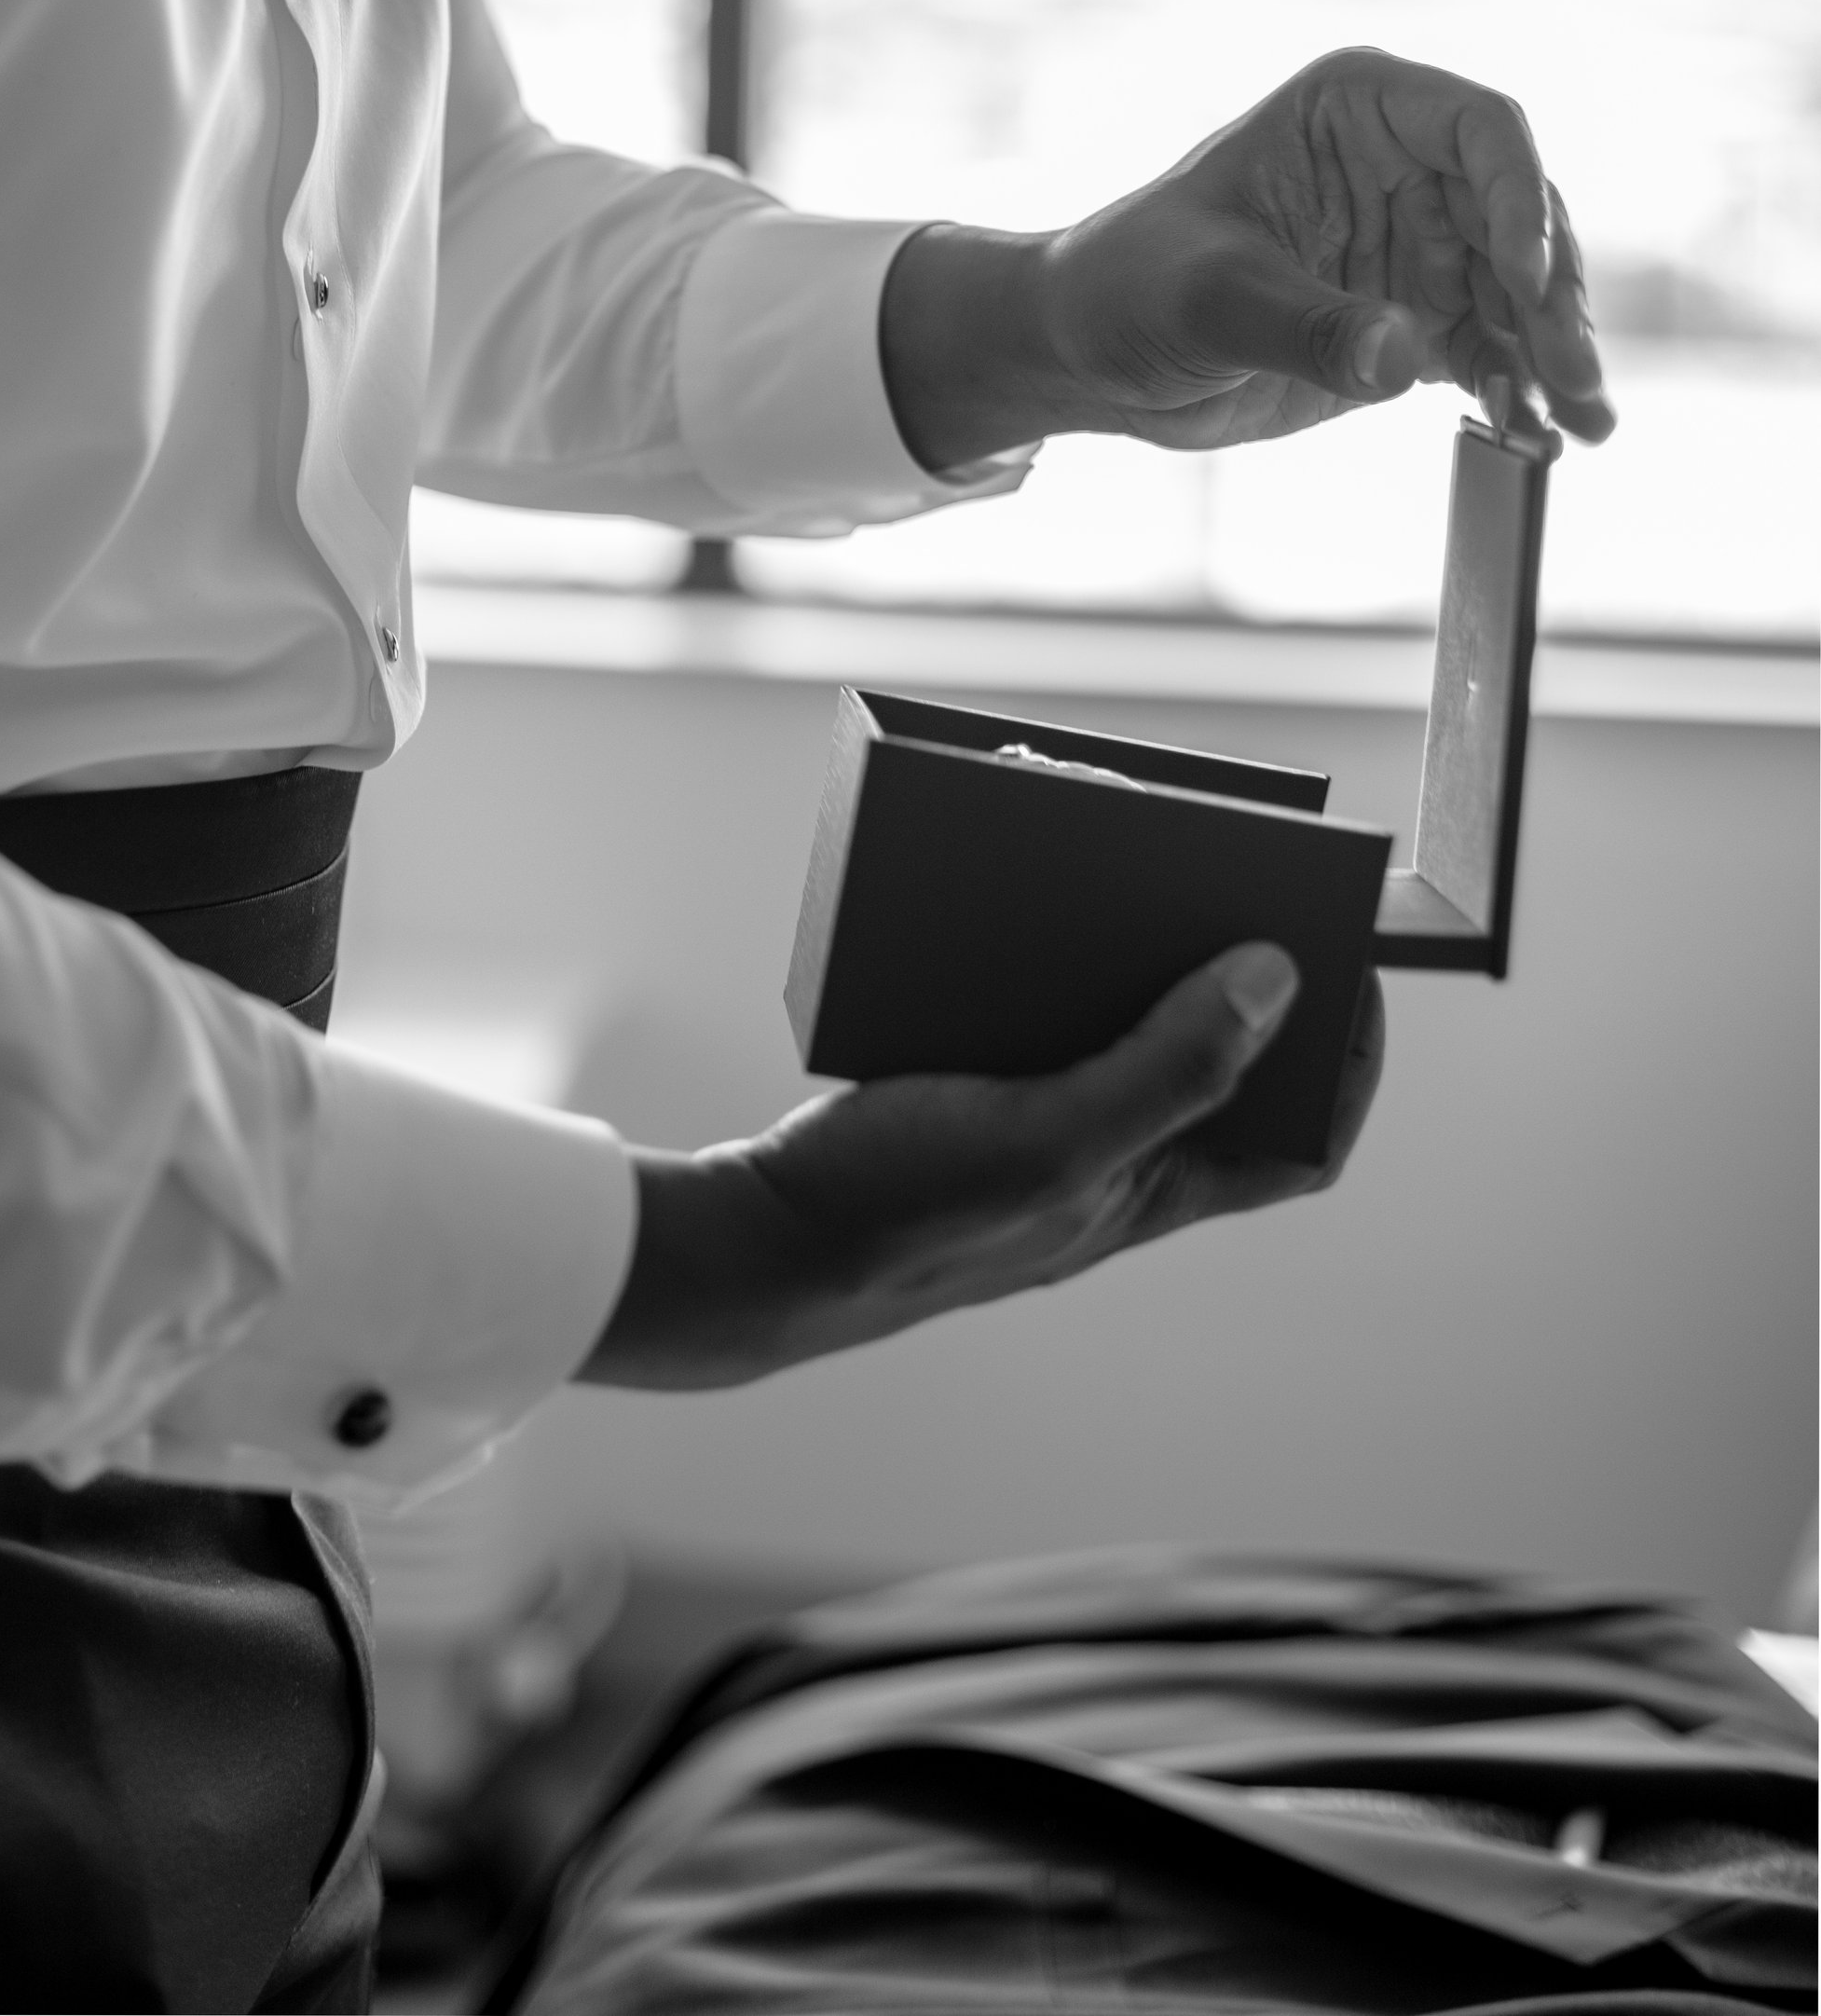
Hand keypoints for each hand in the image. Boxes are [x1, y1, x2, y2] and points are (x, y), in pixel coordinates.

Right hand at [577, 947, 1383, 1392]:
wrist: (762, 1245)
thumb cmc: (907, 1215)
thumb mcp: (1053, 1139)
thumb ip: (1174, 1067)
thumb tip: (1278, 976)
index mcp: (1149, 1194)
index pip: (1301, 1147)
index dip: (1350, 1062)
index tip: (1355, 965)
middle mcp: (1106, 1167)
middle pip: (1213, 1068)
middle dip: (1225, 973)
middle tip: (1219, 883)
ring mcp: (1032, 1134)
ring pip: (1114, 1031)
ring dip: (1122, 952)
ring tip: (1108, 871)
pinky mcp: (962, 1100)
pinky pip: (1028, 1017)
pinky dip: (1032, 958)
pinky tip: (1001, 905)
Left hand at [881, 47, 1613, 471]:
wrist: (1090, 357)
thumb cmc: (1127, 288)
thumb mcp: (1207, 301)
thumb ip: (1306, 326)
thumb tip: (1401, 354)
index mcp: (1354, 110)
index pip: (1482, 129)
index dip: (1523, 199)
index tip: (1532, 281)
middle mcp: (1402, 165)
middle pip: (1523, 217)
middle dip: (1555, 300)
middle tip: (1573, 379)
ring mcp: (1416, 241)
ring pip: (1523, 292)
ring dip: (1556, 356)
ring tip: (1581, 426)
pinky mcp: (1414, 318)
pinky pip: (1492, 349)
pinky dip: (1521, 390)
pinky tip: (1541, 439)